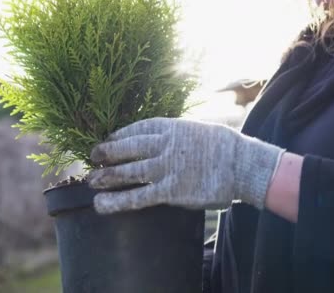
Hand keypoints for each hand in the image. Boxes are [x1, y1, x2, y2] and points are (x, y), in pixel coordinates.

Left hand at [88, 117, 284, 213]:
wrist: (242, 164)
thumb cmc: (226, 147)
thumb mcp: (200, 129)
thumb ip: (181, 134)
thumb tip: (171, 138)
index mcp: (171, 127)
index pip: (137, 129)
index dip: (119, 135)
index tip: (109, 139)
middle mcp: (163, 145)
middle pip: (126, 148)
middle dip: (106, 152)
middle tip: (93, 157)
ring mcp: (165, 168)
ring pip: (126, 172)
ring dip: (106, 177)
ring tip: (91, 180)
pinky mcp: (170, 191)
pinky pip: (137, 197)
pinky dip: (116, 201)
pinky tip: (101, 205)